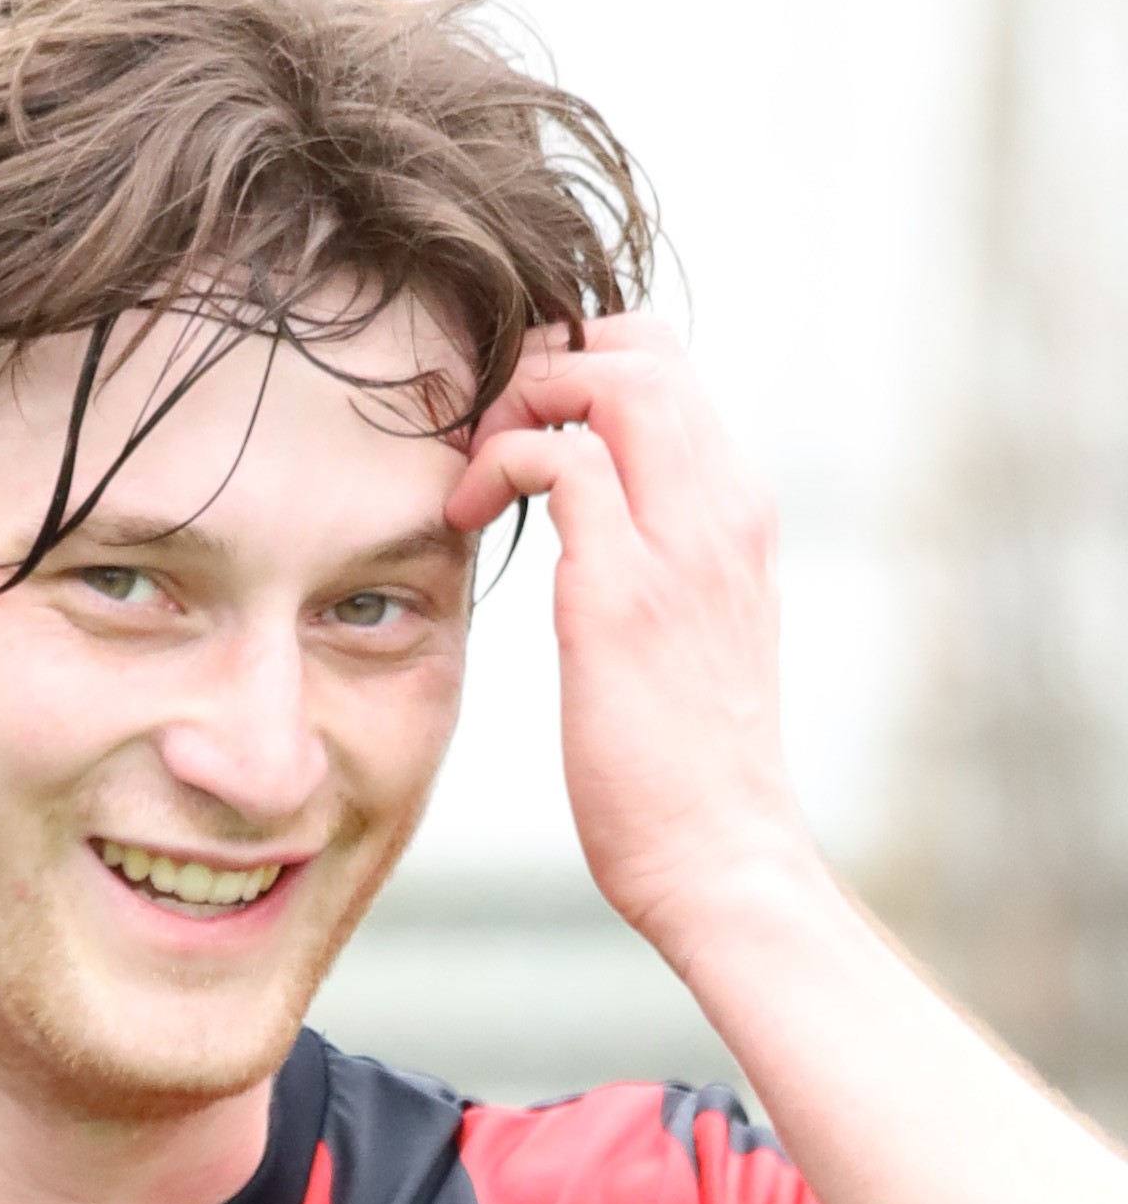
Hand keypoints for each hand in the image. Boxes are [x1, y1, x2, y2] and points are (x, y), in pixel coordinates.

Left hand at [444, 319, 808, 967]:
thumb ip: (665, 564)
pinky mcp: (623, 593)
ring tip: (474, 469)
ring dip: (520, 400)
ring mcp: (681, 544)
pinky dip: (501, 462)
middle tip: (485, 432)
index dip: (582, 366)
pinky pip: (561, 462)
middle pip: (643, 348)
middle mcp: (723, 509)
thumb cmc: (689, 768)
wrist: (720, 854)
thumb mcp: (693, 637)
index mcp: (737, 515)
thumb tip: (603, 534)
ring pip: (611, 380)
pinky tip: (465, 514)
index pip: (672, 372)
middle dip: (544, 361)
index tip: (520, 425)